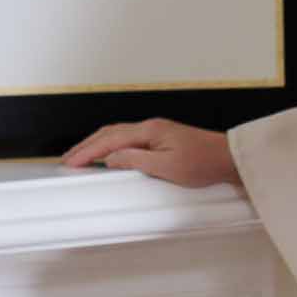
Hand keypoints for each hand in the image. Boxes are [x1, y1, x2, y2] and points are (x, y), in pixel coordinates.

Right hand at [58, 118, 239, 187]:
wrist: (229, 158)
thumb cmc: (204, 163)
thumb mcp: (168, 168)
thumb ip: (136, 161)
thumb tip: (110, 159)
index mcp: (150, 131)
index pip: (110, 140)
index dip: (88, 152)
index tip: (70, 162)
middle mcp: (150, 127)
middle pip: (110, 133)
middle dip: (86, 146)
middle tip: (68, 160)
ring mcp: (156, 132)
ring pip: (117, 135)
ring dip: (97, 145)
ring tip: (82, 158)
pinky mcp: (161, 139)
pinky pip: (128, 139)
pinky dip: (111, 146)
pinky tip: (108, 155)